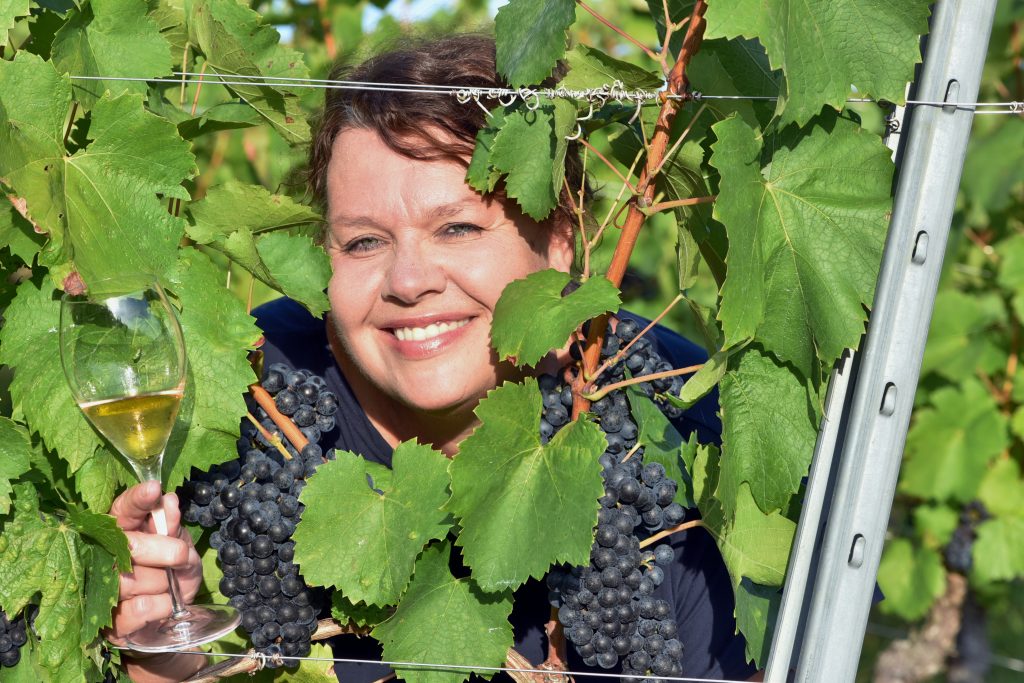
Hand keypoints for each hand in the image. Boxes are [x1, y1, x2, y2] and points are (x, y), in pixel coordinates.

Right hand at [105, 480, 203, 646]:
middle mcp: (104, 559)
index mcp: (122, 534)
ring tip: (172, 583)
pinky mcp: (112, 624)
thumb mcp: (181, 545)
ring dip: (163, 581)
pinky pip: (139, 609)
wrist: (175, 615)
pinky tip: (167, 603)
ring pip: (130, 580)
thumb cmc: (174, 571)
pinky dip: (163, 605)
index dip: (138, 500)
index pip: (123, 511)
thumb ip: (173, 527)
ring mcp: (104, 593)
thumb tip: (168, 502)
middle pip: (126, 546)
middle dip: (161, 549)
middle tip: (180, 555)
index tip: (154, 489)